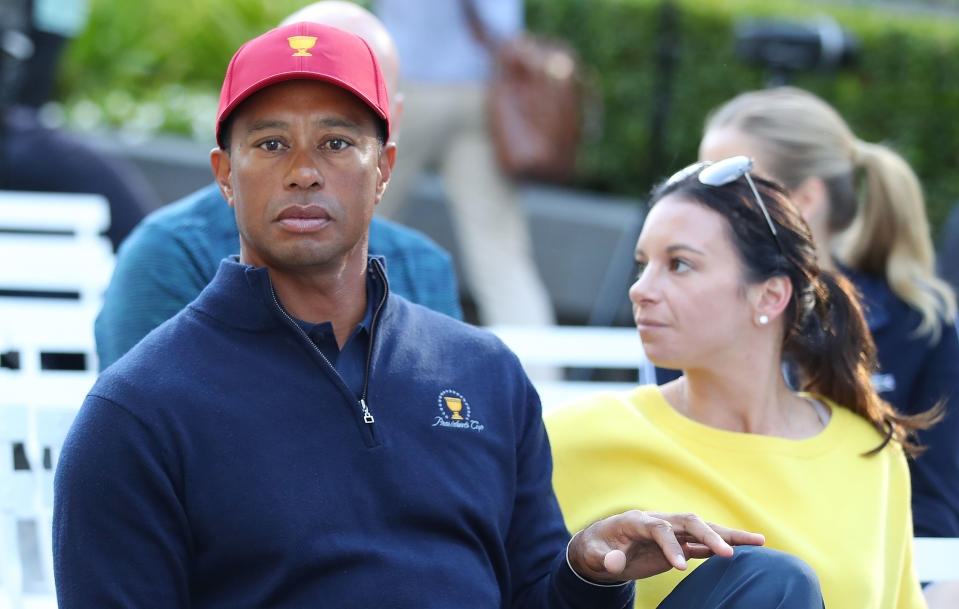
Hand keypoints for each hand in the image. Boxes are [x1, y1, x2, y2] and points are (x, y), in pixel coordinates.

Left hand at [567, 510, 765, 583]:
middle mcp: (658, 521)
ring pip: (702, 529)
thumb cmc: (596, 549)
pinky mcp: (677, 544)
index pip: (660, 529)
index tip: (680, 567)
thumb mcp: (593, 555)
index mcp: (637, 521)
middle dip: (710, 535)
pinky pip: (702, 545)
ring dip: (727, 535)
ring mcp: (670, 531)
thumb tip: (614, 564)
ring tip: (759, 541)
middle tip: (731, 553)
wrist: (599, 547)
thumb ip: (604, 558)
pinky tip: (743, 552)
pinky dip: (721, 547)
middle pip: (688, 522)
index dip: (671, 547)